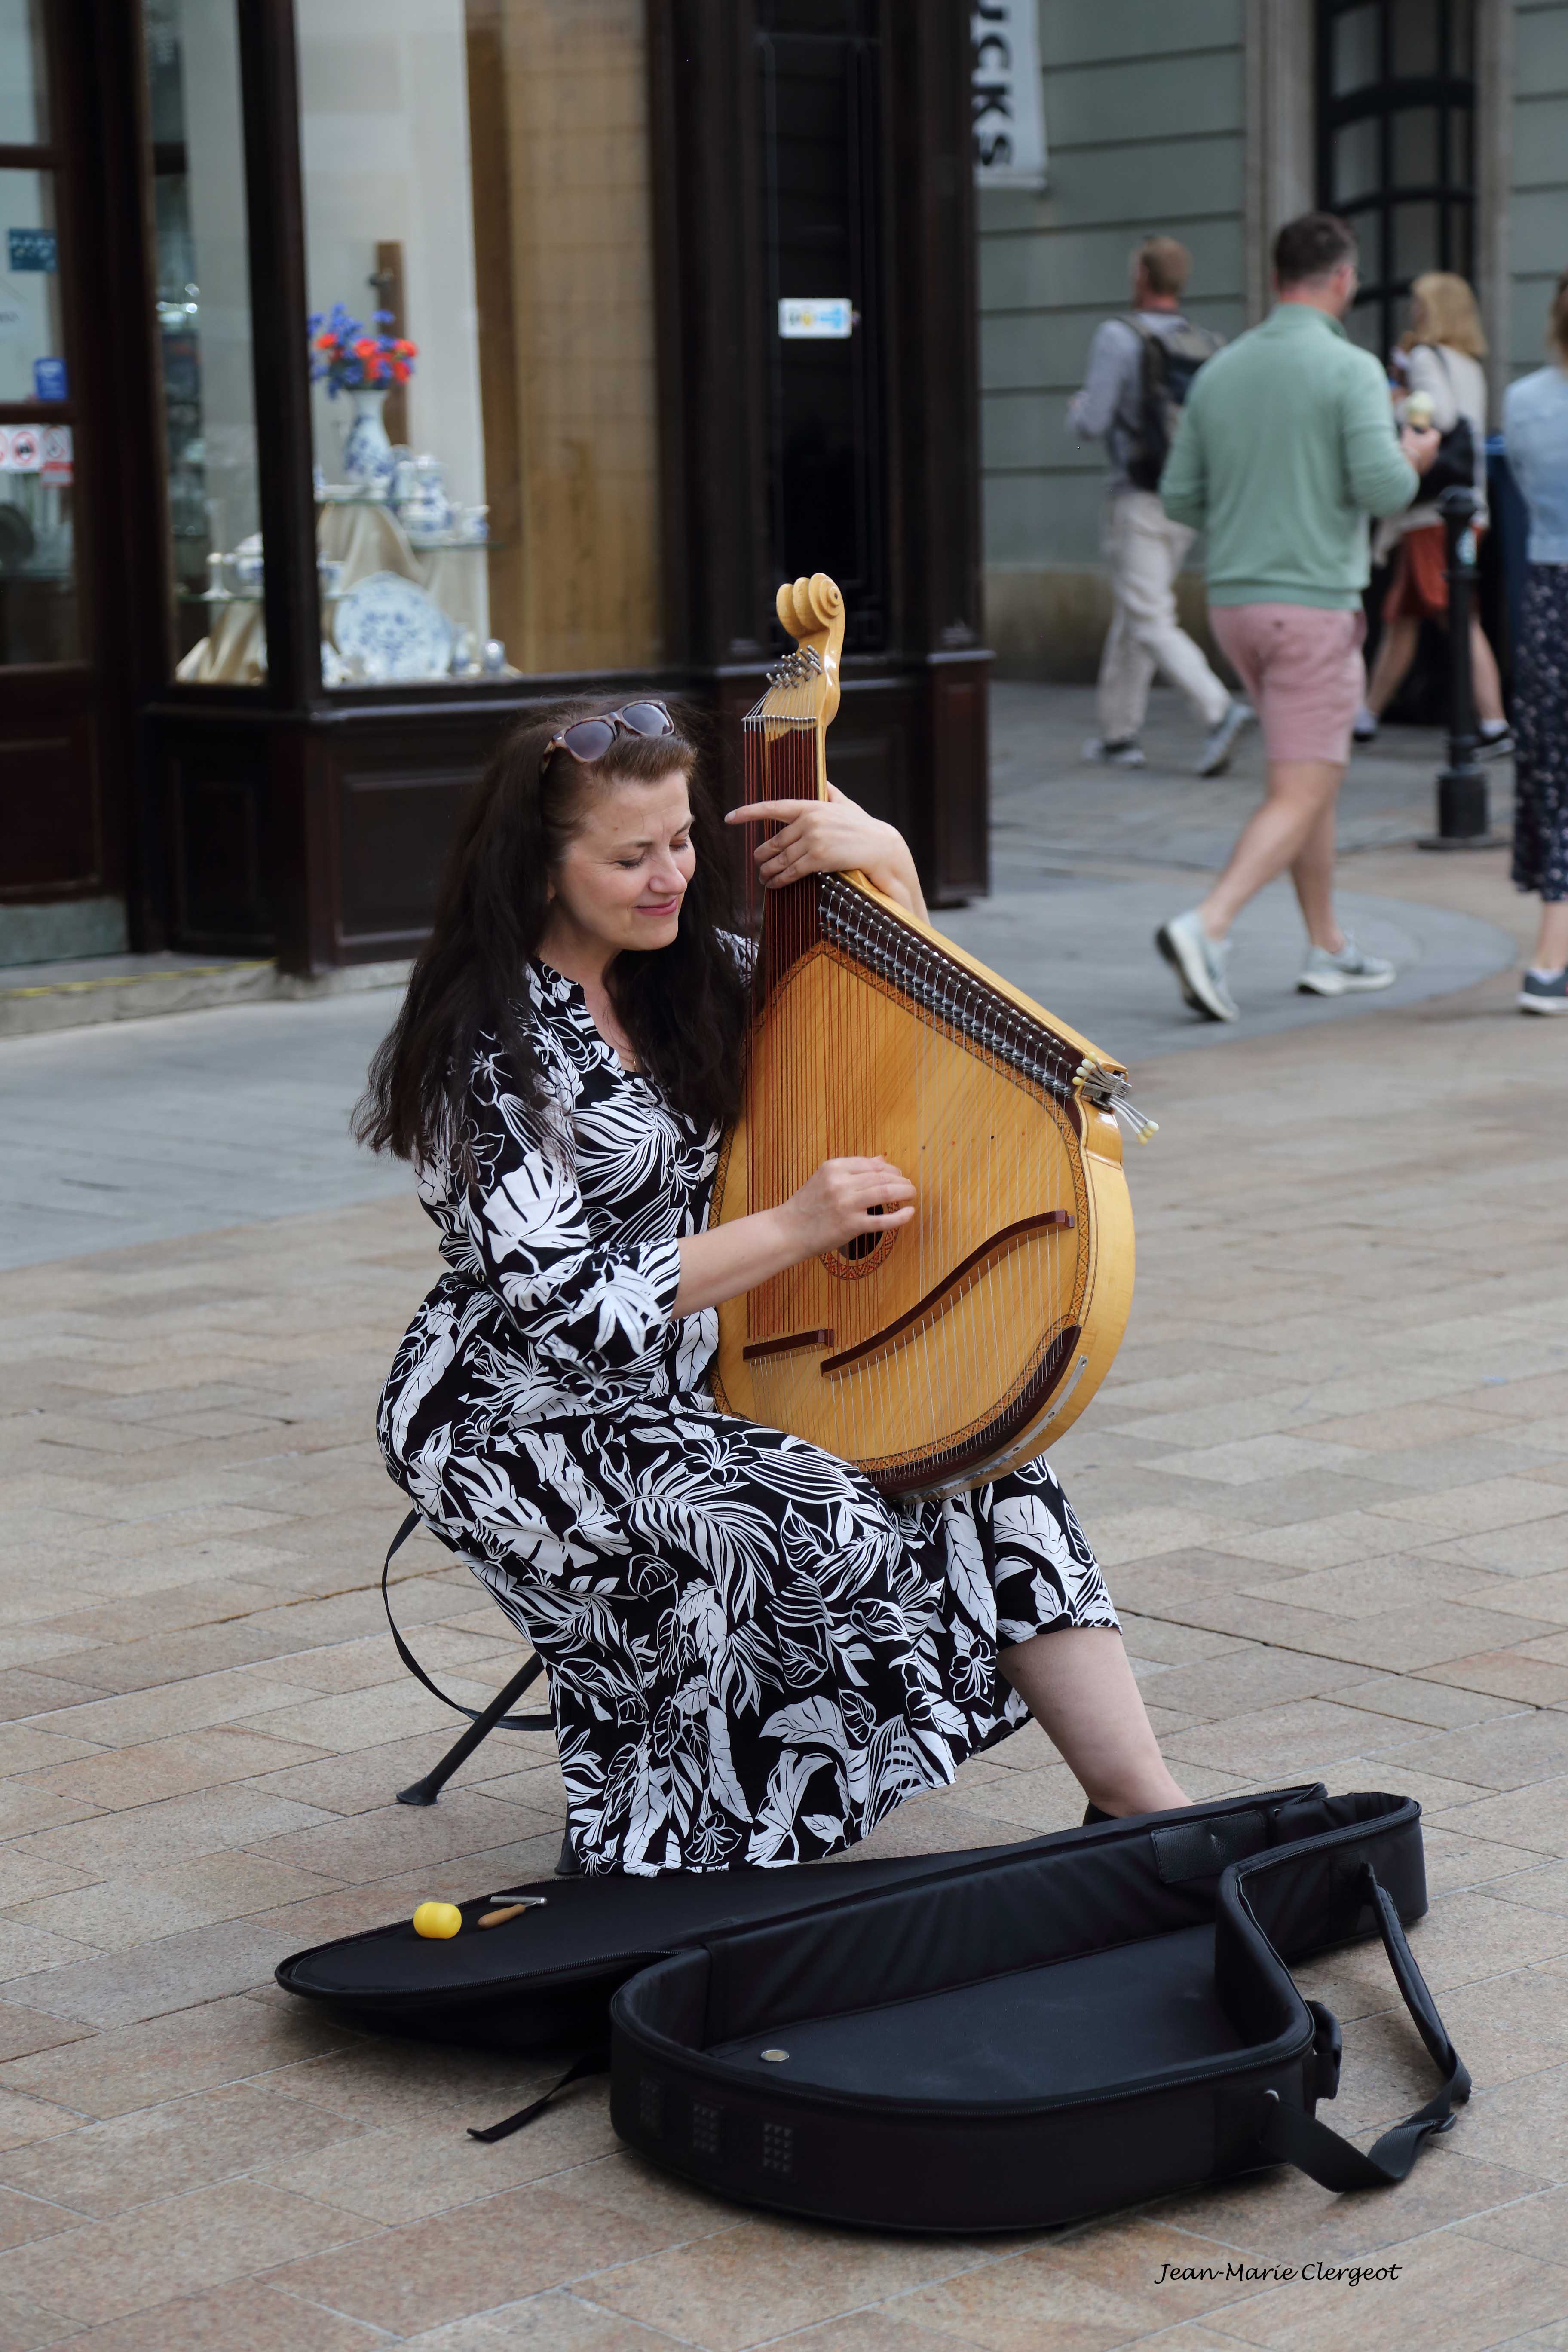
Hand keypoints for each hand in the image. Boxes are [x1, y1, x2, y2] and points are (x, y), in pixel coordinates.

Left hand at [726, 783, 928, 919]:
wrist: (881, 846)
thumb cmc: (863, 827)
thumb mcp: (846, 805)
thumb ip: (831, 794)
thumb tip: (824, 782)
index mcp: (811, 806)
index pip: (773, 807)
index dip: (748, 812)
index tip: (730, 818)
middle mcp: (809, 821)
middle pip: (774, 841)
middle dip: (762, 855)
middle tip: (756, 865)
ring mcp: (813, 839)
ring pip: (780, 858)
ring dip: (768, 871)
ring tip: (763, 878)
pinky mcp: (818, 857)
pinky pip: (791, 871)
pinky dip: (780, 880)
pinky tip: (774, 885)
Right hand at [779, 1156, 914, 1255]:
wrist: (788, 1231)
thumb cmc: (807, 1205)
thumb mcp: (824, 1178)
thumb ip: (853, 1168)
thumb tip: (881, 1160)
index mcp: (833, 1167)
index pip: (871, 1163)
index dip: (890, 1168)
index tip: (898, 1174)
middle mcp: (840, 1183)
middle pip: (881, 1176)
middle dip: (901, 1180)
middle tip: (909, 1186)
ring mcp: (846, 1204)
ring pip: (885, 1193)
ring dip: (904, 1192)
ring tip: (911, 1194)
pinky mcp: (851, 1226)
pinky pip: (883, 1220)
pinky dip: (900, 1217)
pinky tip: (909, 1213)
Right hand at [1400, 423, 1441, 474]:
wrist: (1406, 467)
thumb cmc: (1409, 448)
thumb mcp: (1407, 435)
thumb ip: (1408, 429)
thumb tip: (1406, 427)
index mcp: (1434, 441)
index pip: (1434, 433)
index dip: (1427, 430)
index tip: (1420, 429)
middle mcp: (1435, 451)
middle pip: (1431, 444)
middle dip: (1423, 441)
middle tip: (1414, 440)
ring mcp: (1431, 462)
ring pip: (1427, 454)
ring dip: (1421, 451)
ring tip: (1411, 450)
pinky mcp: (1425, 470)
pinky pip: (1423, 462)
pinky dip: (1418, 459)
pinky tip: (1409, 459)